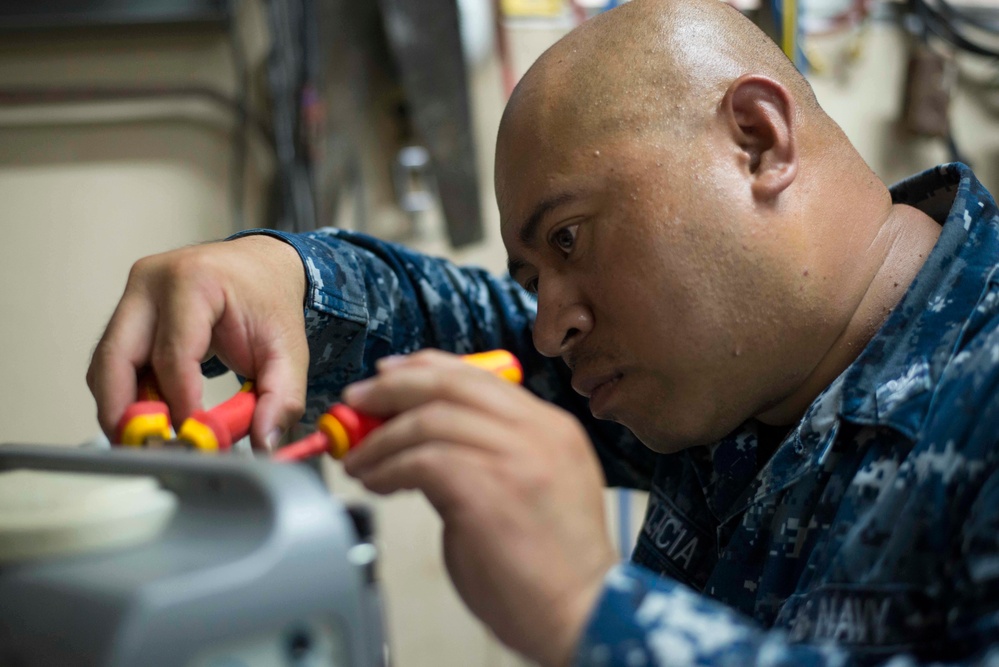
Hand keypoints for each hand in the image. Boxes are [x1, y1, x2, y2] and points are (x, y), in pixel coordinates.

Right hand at [87, 235, 308, 448]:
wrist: (259, 267)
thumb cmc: (269, 301)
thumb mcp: (289, 348)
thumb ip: (282, 397)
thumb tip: (263, 442)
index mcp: (193, 281)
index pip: (172, 356)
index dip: (180, 404)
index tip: (196, 439)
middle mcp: (150, 282)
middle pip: (116, 359)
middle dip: (128, 414)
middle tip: (152, 452)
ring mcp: (131, 296)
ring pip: (105, 366)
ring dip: (123, 408)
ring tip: (156, 441)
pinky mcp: (125, 314)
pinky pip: (113, 364)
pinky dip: (127, 395)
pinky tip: (155, 417)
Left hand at [341, 349, 615, 666]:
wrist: (582, 613)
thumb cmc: (551, 566)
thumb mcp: (526, 489)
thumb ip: (484, 457)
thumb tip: (419, 445)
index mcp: (551, 427)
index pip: (479, 376)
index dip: (425, 369)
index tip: (389, 376)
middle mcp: (538, 431)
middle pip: (451, 382)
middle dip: (393, 387)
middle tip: (356, 400)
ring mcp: (516, 457)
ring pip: (429, 418)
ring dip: (381, 439)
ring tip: (359, 461)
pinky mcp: (487, 488)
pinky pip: (421, 459)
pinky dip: (388, 468)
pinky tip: (376, 483)